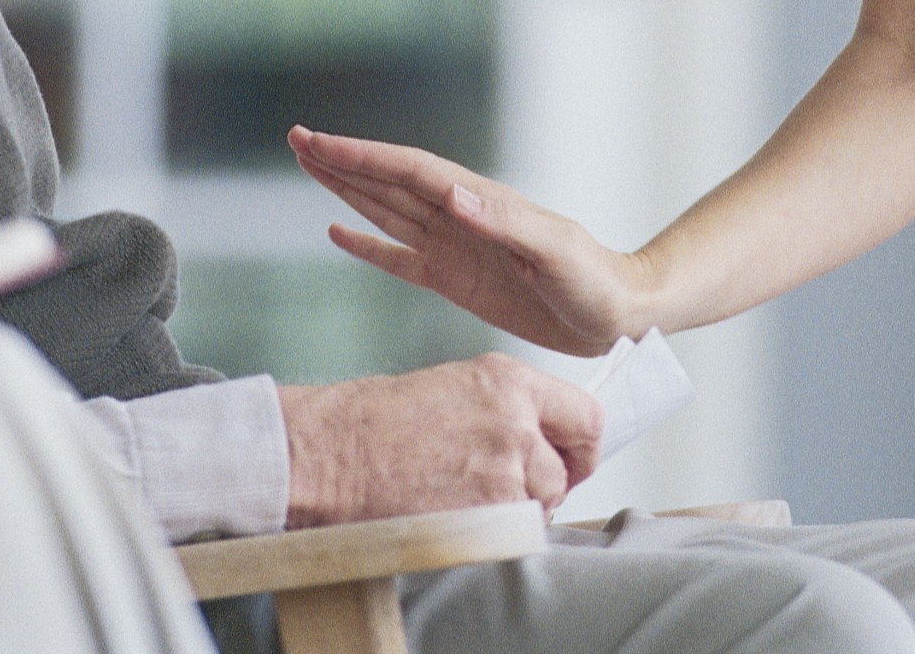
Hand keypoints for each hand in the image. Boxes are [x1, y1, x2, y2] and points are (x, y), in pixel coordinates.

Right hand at [276, 356, 602, 526]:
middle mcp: (516, 421)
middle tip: (511, 492)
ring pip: (541, 505)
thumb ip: (504, 410)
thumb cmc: (371, 421)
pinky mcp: (487, 512)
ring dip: (517, 511)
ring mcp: (504, 469)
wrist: (329, 453)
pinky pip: (514, 532)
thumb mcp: (453, 388)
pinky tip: (458, 516)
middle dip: (546, 486)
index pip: (586, 416)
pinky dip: (494, 533)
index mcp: (507, 381)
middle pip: (566, 470)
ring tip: (470, 501)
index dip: (580, 447)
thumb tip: (536, 441)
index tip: (571, 460)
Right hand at [291, 127, 648, 354]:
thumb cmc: (593, 281)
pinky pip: (399, 257)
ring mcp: (454, 247)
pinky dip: (367, 243)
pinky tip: (339, 231)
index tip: (319, 142)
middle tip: (297, 138)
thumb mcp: (553, 252)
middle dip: (342, 161)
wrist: (617, 313)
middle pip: (388, 181)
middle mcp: (459, 218)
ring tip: (310, 166)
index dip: (362, 156)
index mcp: (479, 204)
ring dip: (348, 188)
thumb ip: (504, 223)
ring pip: (387, 210)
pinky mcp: (455, 279)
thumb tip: (454, 194)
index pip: (408, 172)